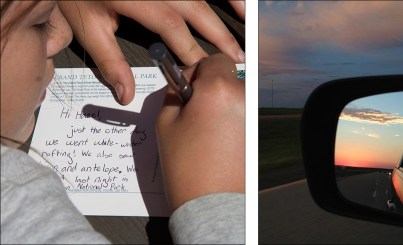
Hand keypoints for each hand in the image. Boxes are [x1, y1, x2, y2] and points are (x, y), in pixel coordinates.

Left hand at [57, 1, 244, 104]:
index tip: (204, 71)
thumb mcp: (89, 26)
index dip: (191, 51)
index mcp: (142, 0)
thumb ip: (110, 61)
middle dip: (219, 37)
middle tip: (236, 59)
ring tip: (245, 31)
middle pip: (198, 12)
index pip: (174, 29)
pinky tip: (238, 5)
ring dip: (229, 9)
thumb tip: (126, 94)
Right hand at [156, 54, 243, 211]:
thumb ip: (175, 92)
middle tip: (194, 108)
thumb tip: (183, 83)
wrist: (211, 201)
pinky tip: (220, 139)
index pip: (214, 59)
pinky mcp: (260, 131)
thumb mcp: (165, 122)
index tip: (189, 84)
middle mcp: (243, 98)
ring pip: (238, 95)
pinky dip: (233, 119)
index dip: (198, 70)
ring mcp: (255, 115)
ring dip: (224, 102)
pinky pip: (244, 114)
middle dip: (211, 86)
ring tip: (207, 128)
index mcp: (218, 90)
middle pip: (229, 76)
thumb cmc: (187, 166)